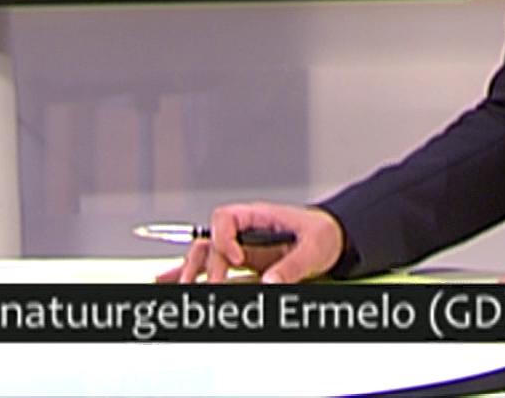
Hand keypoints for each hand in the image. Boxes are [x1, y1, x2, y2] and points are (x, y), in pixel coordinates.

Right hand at [156, 202, 344, 285]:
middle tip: (208, 287)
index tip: (237, 259)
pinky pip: (212, 268)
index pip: (226, 218)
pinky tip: (170, 282)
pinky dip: (192, 275)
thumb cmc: (323, 234)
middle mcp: (244, 231)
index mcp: (258, 216)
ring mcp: (241, 248)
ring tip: (181, 288)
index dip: (226, 238)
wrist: (334, 240)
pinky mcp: (242, 265)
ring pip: (204, 255)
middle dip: (203, 264)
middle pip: (210, 241)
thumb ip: (292, 265)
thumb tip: (270, 282)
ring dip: (191, 271)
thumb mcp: (314, 247)